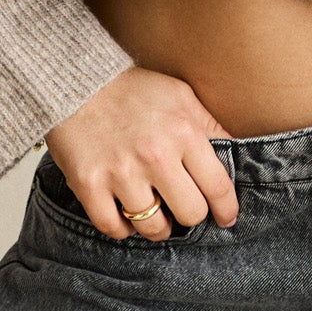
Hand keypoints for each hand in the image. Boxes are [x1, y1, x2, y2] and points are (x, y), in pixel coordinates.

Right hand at [44, 68, 239, 240]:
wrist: (76, 82)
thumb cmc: (132, 90)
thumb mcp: (181, 95)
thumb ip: (209, 126)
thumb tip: (235, 154)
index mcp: (183, 132)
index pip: (218, 186)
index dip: (226, 209)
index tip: (226, 218)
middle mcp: (155, 155)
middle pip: (190, 214)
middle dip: (189, 214)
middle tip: (182, 206)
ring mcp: (120, 173)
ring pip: (153, 228)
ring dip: (157, 226)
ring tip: (154, 212)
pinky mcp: (89, 185)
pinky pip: (114, 228)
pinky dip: (122, 228)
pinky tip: (125, 214)